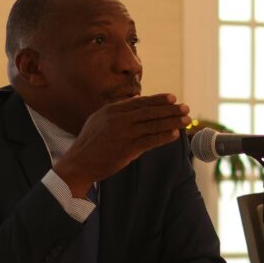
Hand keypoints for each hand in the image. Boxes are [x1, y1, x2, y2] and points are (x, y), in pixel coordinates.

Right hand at [55, 94, 189, 197]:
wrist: (78, 164)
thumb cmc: (91, 144)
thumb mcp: (100, 120)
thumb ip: (118, 112)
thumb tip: (136, 100)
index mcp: (112, 110)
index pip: (140, 102)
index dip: (158, 99)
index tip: (173, 98)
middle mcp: (118, 119)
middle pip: (150, 112)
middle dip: (170, 109)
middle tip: (186, 108)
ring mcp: (122, 133)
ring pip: (153, 125)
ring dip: (172, 122)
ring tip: (186, 120)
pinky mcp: (126, 149)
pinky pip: (149, 141)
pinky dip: (163, 137)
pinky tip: (174, 135)